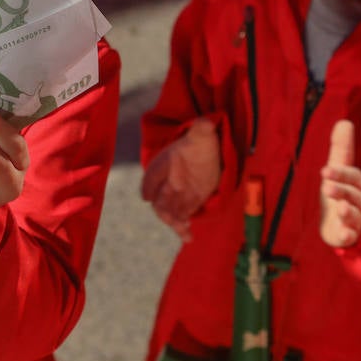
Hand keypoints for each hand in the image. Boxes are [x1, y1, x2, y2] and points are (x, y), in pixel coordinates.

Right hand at [141, 117, 220, 240]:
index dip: (150, 186)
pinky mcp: (190, 202)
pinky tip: (188, 237)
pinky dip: (182, 228)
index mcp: (165, 163)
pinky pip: (182, 217)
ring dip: (175, 222)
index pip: (153, 175)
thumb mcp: (202, 134)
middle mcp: (168, 181)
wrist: (211, 153)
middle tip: (175, 220)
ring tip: (185, 232)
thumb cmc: (201, 142)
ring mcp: (178, 194)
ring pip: (170, 211)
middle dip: (165, 211)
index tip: (149, 196)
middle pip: (160, 199)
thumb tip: (205, 123)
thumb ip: (201, 130)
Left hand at [319, 119, 360, 247]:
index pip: (352, 177)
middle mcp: (359, 201)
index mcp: (355, 184)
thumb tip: (344, 121)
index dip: (340, 173)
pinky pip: (351, 235)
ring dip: (347, 211)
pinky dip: (348, 234)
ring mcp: (355, 219)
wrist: (340, 225)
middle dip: (341, 190)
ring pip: (354, 215)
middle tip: (325, 187)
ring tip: (338, 208)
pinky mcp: (349, 235)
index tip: (324, 171)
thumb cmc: (340, 193)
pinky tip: (344, 234)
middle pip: (353, 195)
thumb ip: (341, 148)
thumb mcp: (338, 170)